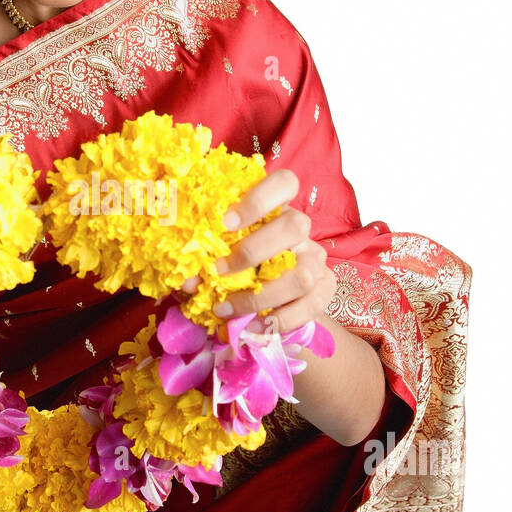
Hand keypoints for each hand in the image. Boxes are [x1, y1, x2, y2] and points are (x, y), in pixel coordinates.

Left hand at [180, 168, 336, 331]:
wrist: (266, 295)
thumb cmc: (232, 264)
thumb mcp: (214, 254)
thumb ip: (200, 260)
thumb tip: (188, 280)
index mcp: (273, 207)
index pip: (284, 182)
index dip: (258, 198)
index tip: (225, 222)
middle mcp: (299, 228)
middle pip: (295, 225)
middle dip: (253, 251)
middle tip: (218, 271)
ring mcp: (314, 258)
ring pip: (303, 273)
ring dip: (260, 296)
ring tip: (226, 309)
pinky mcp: (324, 288)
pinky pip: (311, 305)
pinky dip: (279, 321)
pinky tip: (252, 328)